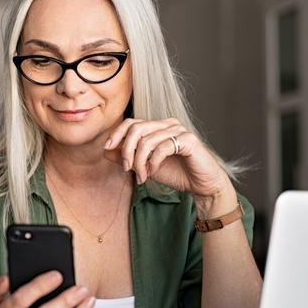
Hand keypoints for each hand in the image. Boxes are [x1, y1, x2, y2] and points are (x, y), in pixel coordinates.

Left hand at [103, 117, 233, 199]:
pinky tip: (153, 172)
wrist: (201, 185)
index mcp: (157, 126)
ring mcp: (179, 130)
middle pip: (136, 128)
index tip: (107, 148)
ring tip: (142, 176)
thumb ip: (127, 157)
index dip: (117, 134)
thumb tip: (106, 150)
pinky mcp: (189, 140)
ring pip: (147, 140)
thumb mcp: (145, 166)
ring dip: (140, 162)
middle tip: (127, 169)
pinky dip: (153, 162)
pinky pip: (162, 148)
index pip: (131, 122)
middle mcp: (168, 124)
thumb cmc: (176, 173)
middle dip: (127, 150)